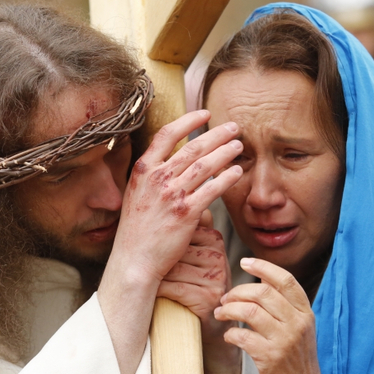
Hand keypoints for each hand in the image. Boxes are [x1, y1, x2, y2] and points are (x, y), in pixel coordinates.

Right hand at [104, 110, 242, 288]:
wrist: (134, 261)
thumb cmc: (137, 231)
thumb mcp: (137, 194)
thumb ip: (154, 176)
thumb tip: (177, 163)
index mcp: (143, 170)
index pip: (167, 134)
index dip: (188, 120)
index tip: (204, 113)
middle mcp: (157, 178)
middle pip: (192, 147)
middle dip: (217, 133)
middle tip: (234, 127)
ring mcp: (171, 195)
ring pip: (205, 165)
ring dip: (226, 152)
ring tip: (239, 145)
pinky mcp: (186, 213)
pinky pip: (212, 189)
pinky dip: (227, 178)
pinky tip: (237, 172)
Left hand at [157, 210, 233, 341]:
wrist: (210, 323)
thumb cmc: (194, 284)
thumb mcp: (195, 255)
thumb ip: (190, 229)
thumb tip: (176, 201)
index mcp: (214, 240)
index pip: (180, 230)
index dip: (161, 241)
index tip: (148, 248)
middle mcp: (218, 256)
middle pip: (175, 249)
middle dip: (157, 260)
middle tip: (142, 265)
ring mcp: (215, 277)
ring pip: (172, 269)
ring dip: (156, 276)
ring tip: (148, 280)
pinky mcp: (208, 297)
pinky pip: (175, 288)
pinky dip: (160, 291)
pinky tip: (154, 293)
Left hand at [214, 258, 329, 373]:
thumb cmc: (296, 362)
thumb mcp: (299, 330)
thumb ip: (285, 307)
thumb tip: (260, 283)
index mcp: (305, 313)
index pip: (285, 280)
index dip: (264, 267)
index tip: (245, 262)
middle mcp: (297, 324)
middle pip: (263, 293)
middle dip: (238, 292)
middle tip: (225, 299)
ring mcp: (285, 341)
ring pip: (250, 311)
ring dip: (229, 310)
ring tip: (221, 314)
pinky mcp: (270, 358)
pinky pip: (242, 336)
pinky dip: (230, 334)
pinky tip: (229, 336)